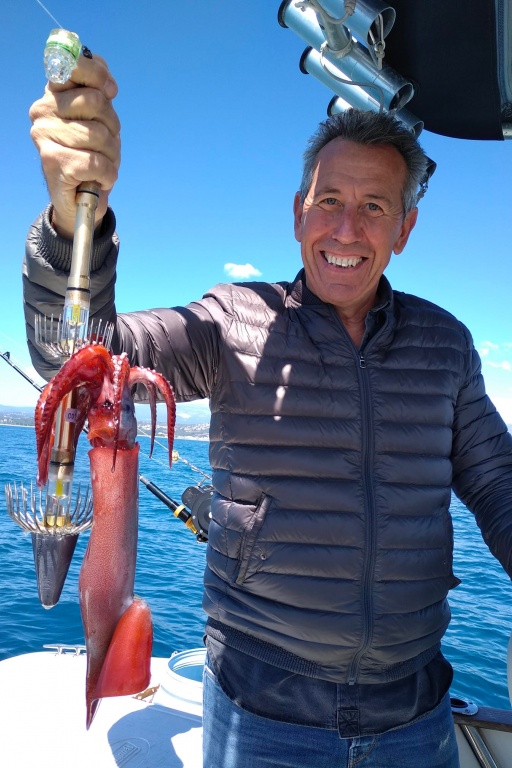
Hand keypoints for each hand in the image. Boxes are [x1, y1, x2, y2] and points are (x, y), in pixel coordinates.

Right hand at [29, 54, 120, 238]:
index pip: (73, 66)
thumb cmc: (92, 153)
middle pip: (95, 101)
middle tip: (107, 142)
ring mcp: (46, 137)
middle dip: (112, 125)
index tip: (111, 91)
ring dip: (112, 154)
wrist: (81, 198)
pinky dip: (108, 174)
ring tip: (103, 163)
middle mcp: (43, 112)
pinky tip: (102, 179)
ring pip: (99, 134)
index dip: (98, 75)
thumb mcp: (99, 118)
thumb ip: (100, 92)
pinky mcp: (54, 163)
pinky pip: (97, 163)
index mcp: (53, 94)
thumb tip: (107, 80)